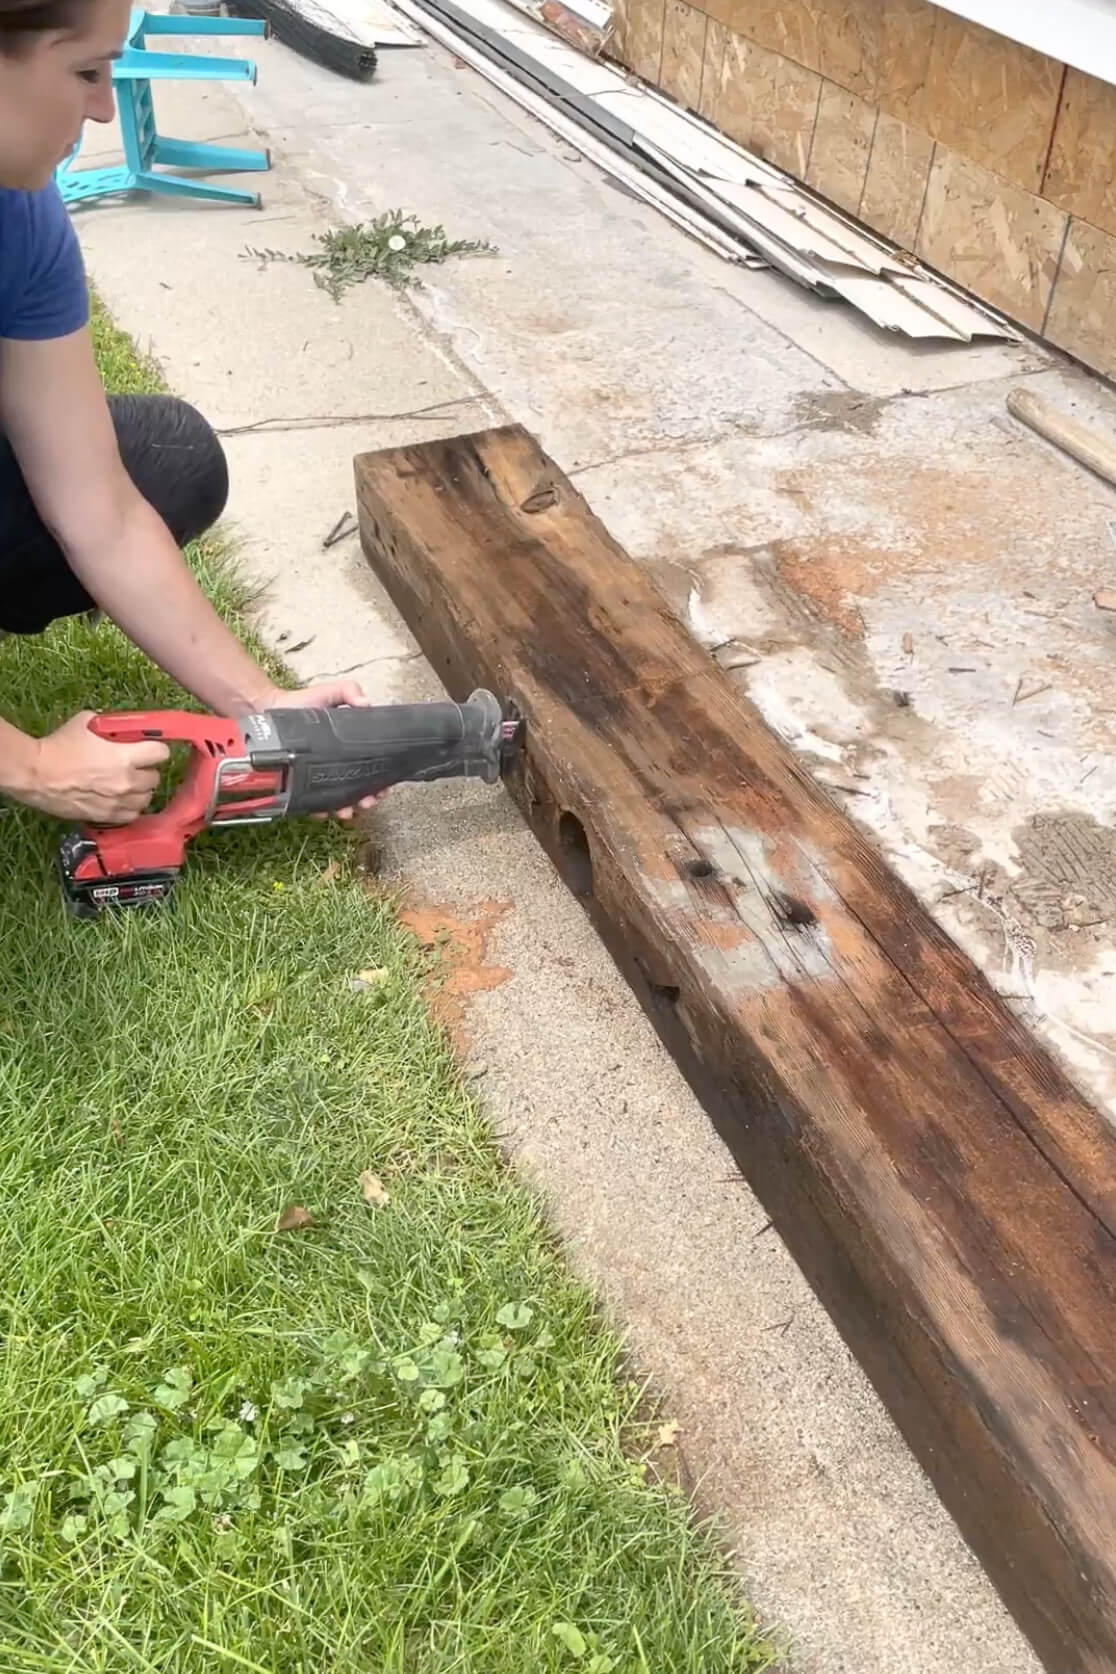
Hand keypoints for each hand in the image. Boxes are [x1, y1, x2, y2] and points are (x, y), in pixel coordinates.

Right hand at [21, 711, 169, 824]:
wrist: (37, 774)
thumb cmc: (61, 744)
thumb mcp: (88, 722)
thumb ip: (112, 726)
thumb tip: (124, 728)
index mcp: (126, 756)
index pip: (162, 754)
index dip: (155, 749)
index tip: (148, 748)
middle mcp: (128, 781)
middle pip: (155, 777)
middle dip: (146, 770)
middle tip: (133, 765)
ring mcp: (119, 802)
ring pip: (147, 798)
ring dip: (140, 790)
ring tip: (126, 784)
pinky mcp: (108, 816)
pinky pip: (132, 814)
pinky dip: (129, 807)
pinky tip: (119, 798)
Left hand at [262, 678, 382, 821]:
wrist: (271, 710)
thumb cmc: (302, 701)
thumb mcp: (331, 692)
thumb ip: (350, 691)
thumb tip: (367, 703)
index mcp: (351, 745)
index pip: (372, 765)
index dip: (381, 778)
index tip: (384, 786)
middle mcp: (338, 762)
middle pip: (359, 786)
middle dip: (367, 798)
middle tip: (368, 802)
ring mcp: (321, 773)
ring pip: (339, 797)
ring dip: (346, 807)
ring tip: (346, 811)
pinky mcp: (303, 781)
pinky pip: (313, 800)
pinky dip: (320, 809)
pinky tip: (323, 812)